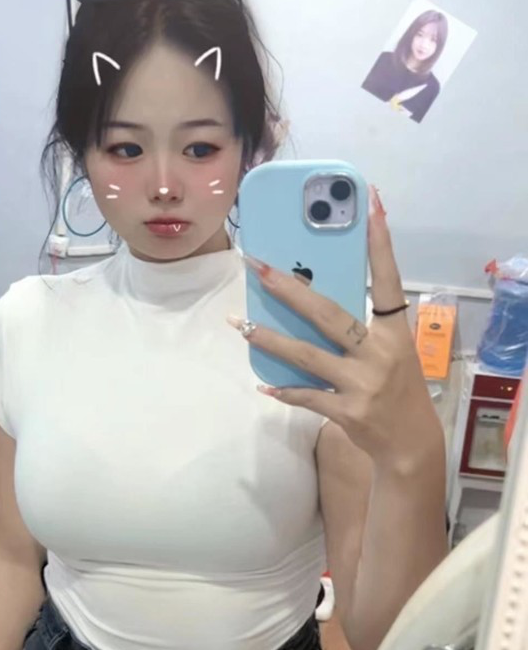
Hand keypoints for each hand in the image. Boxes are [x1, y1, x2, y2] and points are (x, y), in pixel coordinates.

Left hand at [228, 186, 440, 469]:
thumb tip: (312, 299)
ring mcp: (362, 384)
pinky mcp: (346, 411)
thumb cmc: (398, 389)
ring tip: (239, 323)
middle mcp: (379, 354)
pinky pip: (306, 396)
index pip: (387, 281)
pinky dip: (283, 389)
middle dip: (290, 289)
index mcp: (396, 334)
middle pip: (329, 314)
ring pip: (307, 355)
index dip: (380, 245)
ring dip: (269, 339)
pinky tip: (262, 382)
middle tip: (258, 266)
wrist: (410, 444)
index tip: (371, 205)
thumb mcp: (392, 352)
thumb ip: (362, 328)